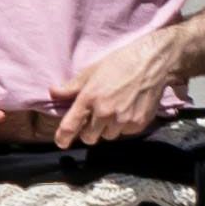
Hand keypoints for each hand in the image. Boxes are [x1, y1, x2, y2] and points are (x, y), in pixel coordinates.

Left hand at [50, 27, 180, 148]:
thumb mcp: (91, 71)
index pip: (70, 126)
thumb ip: (71, 87)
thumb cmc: (119, 63)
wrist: (151, 63)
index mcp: (89, 98)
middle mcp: (105, 112)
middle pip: (89, 138)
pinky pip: (125, 133)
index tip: (61, 142)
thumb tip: (53, 93)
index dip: (63, 137)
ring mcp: (122, 120)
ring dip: (107, 129)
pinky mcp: (138, 124)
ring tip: (113, 110)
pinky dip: (123, 126)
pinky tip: (127, 110)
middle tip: (93, 118)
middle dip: (88, 132)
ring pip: (108, 136)